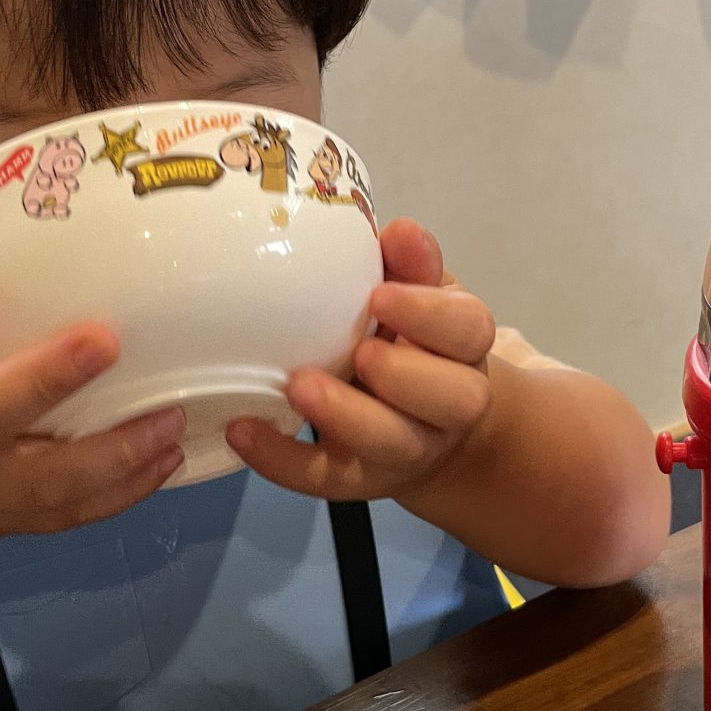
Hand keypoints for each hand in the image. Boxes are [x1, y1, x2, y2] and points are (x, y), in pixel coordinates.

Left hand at [227, 218, 494, 502]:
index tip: (380, 296)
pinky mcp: (357, 479)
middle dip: (403, 374)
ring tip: (297, 386)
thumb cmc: (410, 340)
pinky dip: (281, 458)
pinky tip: (242, 429)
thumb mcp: (418, 295)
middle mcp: (448, 405)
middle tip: (358, 351)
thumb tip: (401, 232)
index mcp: (462, 348)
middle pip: (452, 399)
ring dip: (347, 417)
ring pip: (393, 444)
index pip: (468, 330)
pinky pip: (323, 479)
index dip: (428, 316)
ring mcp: (405, 448)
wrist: (422, 421)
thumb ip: (410, 265)